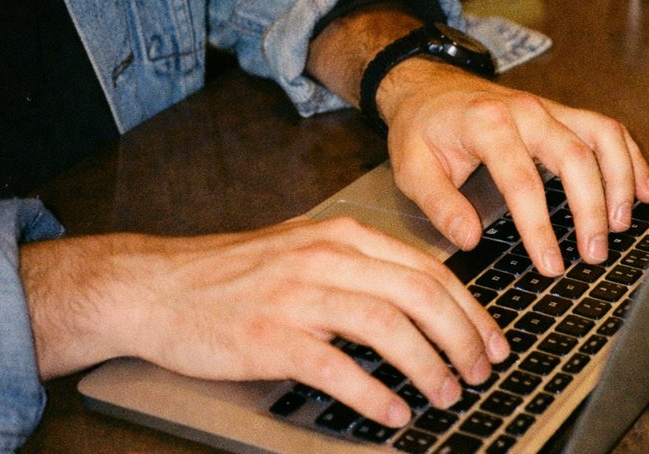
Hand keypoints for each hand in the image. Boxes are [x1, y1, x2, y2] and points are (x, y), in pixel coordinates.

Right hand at [19, 218, 509, 427]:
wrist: (155, 286)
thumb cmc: (232, 274)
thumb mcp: (306, 251)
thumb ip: (362, 267)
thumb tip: (425, 303)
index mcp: (343, 236)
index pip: (428, 270)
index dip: (470, 310)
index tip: (493, 340)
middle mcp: (326, 258)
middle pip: (419, 294)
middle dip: (461, 337)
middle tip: (480, 371)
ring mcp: (297, 295)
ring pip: (386, 325)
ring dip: (427, 364)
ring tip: (447, 393)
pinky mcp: (269, 335)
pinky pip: (335, 366)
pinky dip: (372, 391)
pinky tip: (394, 411)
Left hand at [378, 59, 648, 275]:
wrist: (428, 86)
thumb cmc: (422, 128)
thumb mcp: (411, 168)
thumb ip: (440, 205)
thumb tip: (470, 239)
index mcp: (487, 124)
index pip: (521, 181)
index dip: (539, 227)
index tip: (551, 263)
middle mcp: (527, 111)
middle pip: (574, 157)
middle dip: (591, 209)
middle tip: (594, 254)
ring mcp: (551, 109)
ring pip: (602, 138)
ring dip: (619, 182)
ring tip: (622, 226)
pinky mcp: (565, 114)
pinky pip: (609, 131)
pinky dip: (630, 160)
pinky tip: (643, 192)